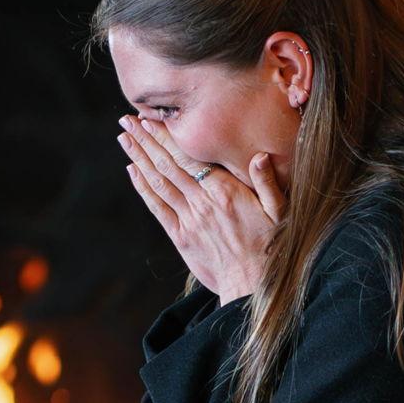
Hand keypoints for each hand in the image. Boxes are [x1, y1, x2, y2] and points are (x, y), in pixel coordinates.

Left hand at [118, 113, 286, 302]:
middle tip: (127, 120)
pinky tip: (132, 170)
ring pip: (158, 182)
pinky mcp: (180, 237)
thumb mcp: (279, 211)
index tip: (151, 118)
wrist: (251, 284)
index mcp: (225, 192)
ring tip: (124, 138)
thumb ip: (268, 182)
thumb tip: (261, 155)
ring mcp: (188, 220)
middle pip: (167, 164)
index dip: (167, 135)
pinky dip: (143, 188)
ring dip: (139, 158)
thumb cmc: (270, 246)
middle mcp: (202, 203)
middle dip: (146, 140)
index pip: (189, 156)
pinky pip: (157, 207)